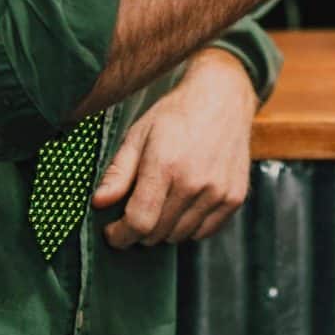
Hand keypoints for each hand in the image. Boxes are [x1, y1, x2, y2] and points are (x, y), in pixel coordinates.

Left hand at [93, 48, 257, 247]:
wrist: (222, 98)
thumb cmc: (175, 114)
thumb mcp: (138, 135)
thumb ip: (118, 172)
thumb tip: (98, 203)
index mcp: (165, 165)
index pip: (139, 221)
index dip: (120, 235)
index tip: (113, 232)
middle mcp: (195, 182)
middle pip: (158, 233)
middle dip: (140, 230)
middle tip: (136, 212)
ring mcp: (218, 191)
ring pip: (180, 236)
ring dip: (165, 229)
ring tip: (161, 206)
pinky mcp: (235, 197)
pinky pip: (205, 232)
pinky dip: (189, 227)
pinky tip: (183, 206)